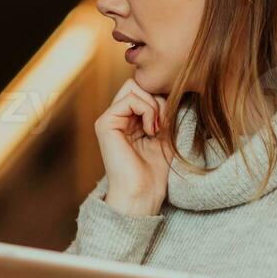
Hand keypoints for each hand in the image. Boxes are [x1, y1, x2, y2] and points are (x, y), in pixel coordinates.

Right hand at [97, 79, 171, 215]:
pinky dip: (147, 110)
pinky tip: (151, 130)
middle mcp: (116, 117)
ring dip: (153, 105)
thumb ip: (164, 111)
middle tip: (164, 122)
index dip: (161, 98)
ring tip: (158, 128)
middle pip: (136, 83)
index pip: (144, 89)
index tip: (170, 121)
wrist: (142, 194)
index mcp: (128, 119)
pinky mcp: (105, 123)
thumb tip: (171, 87)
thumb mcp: (165, 134)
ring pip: (133, 87)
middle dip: (156, 98)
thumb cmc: (155, 171)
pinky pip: (129, 100)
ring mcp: (109, 119)